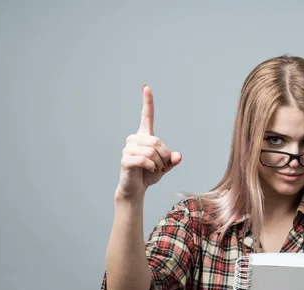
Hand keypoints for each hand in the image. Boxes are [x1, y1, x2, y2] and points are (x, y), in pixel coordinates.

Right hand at [116, 85, 181, 199]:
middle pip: (156, 141)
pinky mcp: (125, 159)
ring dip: (158, 163)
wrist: (136, 188)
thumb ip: (172, 160)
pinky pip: (144, 160)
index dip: (147, 102)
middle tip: (162, 166)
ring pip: (151, 151)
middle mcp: (135, 138)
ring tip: (155, 169)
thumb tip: (178, 156)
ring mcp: (128, 148)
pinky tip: (150, 170)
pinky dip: (151, 167)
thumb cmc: (149, 174)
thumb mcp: (165, 166)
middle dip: (164, 156)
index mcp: (145, 136)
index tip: (146, 87)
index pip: (146, 116)